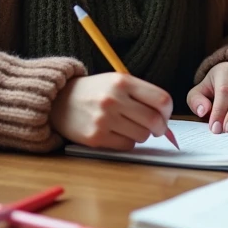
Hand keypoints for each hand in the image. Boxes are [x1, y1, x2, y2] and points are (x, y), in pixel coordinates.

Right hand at [50, 72, 172, 149]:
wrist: (59, 101)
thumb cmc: (95, 91)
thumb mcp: (116, 81)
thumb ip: (141, 94)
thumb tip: (166, 118)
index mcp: (122, 81)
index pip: (161, 100)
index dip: (168, 111)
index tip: (165, 115)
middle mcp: (113, 99)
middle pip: (154, 120)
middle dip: (160, 128)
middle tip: (157, 129)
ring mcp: (103, 119)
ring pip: (142, 135)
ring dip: (142, 134)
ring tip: (131, 127)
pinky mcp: (96, 137)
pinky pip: (126, 145)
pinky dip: (128, 142)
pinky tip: (118, 133)